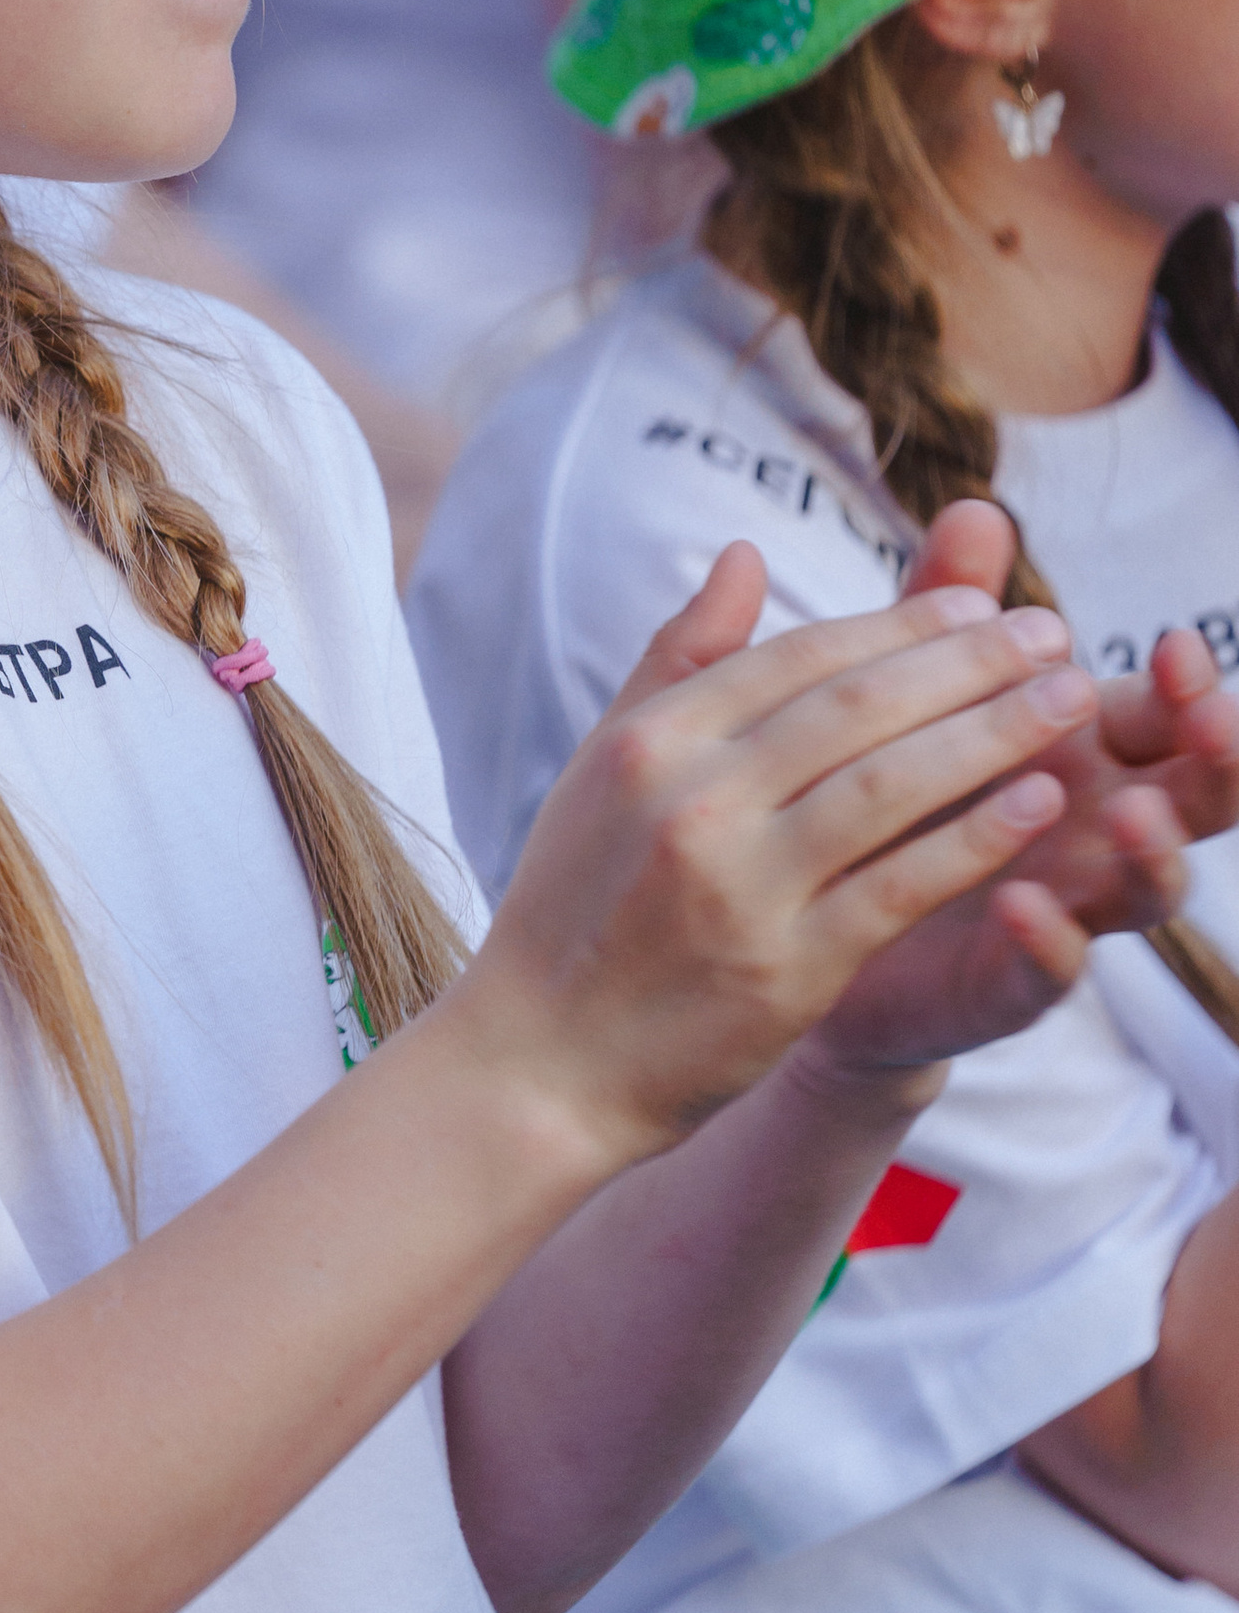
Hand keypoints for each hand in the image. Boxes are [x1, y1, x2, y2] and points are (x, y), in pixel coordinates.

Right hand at [469, 547, 1101, 1166]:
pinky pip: (902, 885)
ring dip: (995, 733)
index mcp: (653, 740)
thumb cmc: (577, 904)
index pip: (802, 656)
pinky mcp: (787, 969)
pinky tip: (1037, 803)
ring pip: (893, 785)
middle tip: (1052, 633)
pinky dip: (976, 838)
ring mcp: (742, 885)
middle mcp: (695, 799)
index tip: (983, 604)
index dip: (903, 624)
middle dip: (970, 661)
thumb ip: (680, 657)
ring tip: (1069, 700)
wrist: (543, 1060)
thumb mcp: (605, 765)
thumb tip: (748, 552)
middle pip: (859, 706)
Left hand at [802, 502, 1238, 1075]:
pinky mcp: (1004, 979)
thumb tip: (973, 507)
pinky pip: (1048, 971)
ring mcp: (1064, 904)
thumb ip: (940, 608)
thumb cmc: (874, 781)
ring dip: (1153, 851)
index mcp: (1083, 745)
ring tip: (1128, 813)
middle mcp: (1093, 824)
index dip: (1190, 684)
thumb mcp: (901, 689)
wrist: (801, 915)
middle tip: (1209, 718)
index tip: (1176, 642)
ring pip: (1149, 887)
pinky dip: (1049, 941)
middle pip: (1198, 794)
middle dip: (1219, 756)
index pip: (1167, 710)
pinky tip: (1023, 907)